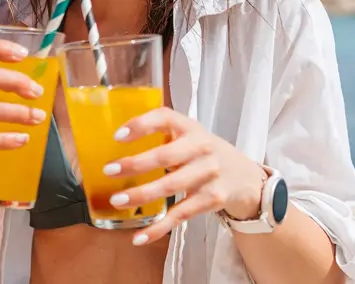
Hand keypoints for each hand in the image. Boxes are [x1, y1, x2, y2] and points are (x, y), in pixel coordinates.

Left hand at [103, 107, 267, 245]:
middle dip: (135, 164)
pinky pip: (180, 215)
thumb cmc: (203, 152)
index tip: (117, 136)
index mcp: (190, 127)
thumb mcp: (188, 134)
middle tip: (109, 170)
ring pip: (171, 186)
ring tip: (117, 200)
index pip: (165, 118)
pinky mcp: (211, 199)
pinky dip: (158, 227)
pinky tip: (139, 236)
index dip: (141, 125)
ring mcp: (208, 174)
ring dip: (142, 195)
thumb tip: (114, 140)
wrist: (245, 176)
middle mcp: (201, 148)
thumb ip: (161, 132)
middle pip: (166, 156)